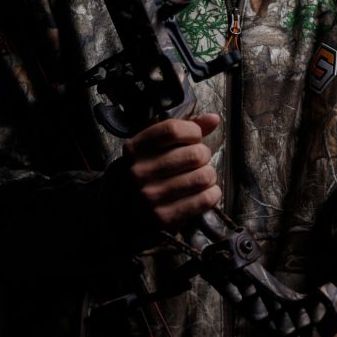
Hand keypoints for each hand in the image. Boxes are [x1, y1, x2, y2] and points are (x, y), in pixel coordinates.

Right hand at [123, 113, 221, 230]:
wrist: (123, 214)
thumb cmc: (144, 174)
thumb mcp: (152, 148)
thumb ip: (182, 130)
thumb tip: (214, 118)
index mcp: (134, 150)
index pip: (172, 130)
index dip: (193, 131)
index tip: (195, 137)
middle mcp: (139, 172)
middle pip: (194, 153)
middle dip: (204, 155)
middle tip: (198, 161)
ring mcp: (150, 197)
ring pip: (203, 176)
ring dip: (209, 175)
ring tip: (201, 177)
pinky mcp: (164, 218)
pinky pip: (205, 199)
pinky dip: (212, 193)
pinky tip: (204, 192)